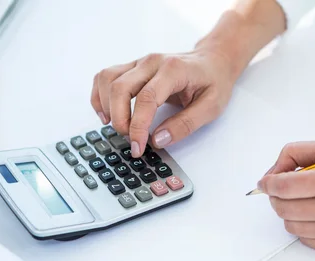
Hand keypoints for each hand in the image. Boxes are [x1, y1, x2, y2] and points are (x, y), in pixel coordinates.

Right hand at [91, 48, 235, 156]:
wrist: (213, 60)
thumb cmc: (214, 82)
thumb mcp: (211, 107)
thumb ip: (186, 124)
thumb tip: (158, 140)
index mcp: (173, 70)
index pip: (146, 98)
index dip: (138, 126)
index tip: (137, 147)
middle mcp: (151, 62)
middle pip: (120, 88)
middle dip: (120, 120)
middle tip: (131, 142)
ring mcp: (139, 62)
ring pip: (107, 80)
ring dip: (107, 108)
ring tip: (120, 128)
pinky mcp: (131, 67)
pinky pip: (105, 77)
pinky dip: (100, 97)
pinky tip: (107, 115)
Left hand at [258, 138, 314, 255]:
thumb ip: (299, 153)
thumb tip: (270, 176)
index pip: (286, 187)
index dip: (269, 184)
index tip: (265, 182)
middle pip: (284, 208)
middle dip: (277, 197)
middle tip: (284, 189)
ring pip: (292, 226)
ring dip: (291, 211)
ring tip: (308, 199)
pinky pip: (307, 240)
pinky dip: (306, 226)